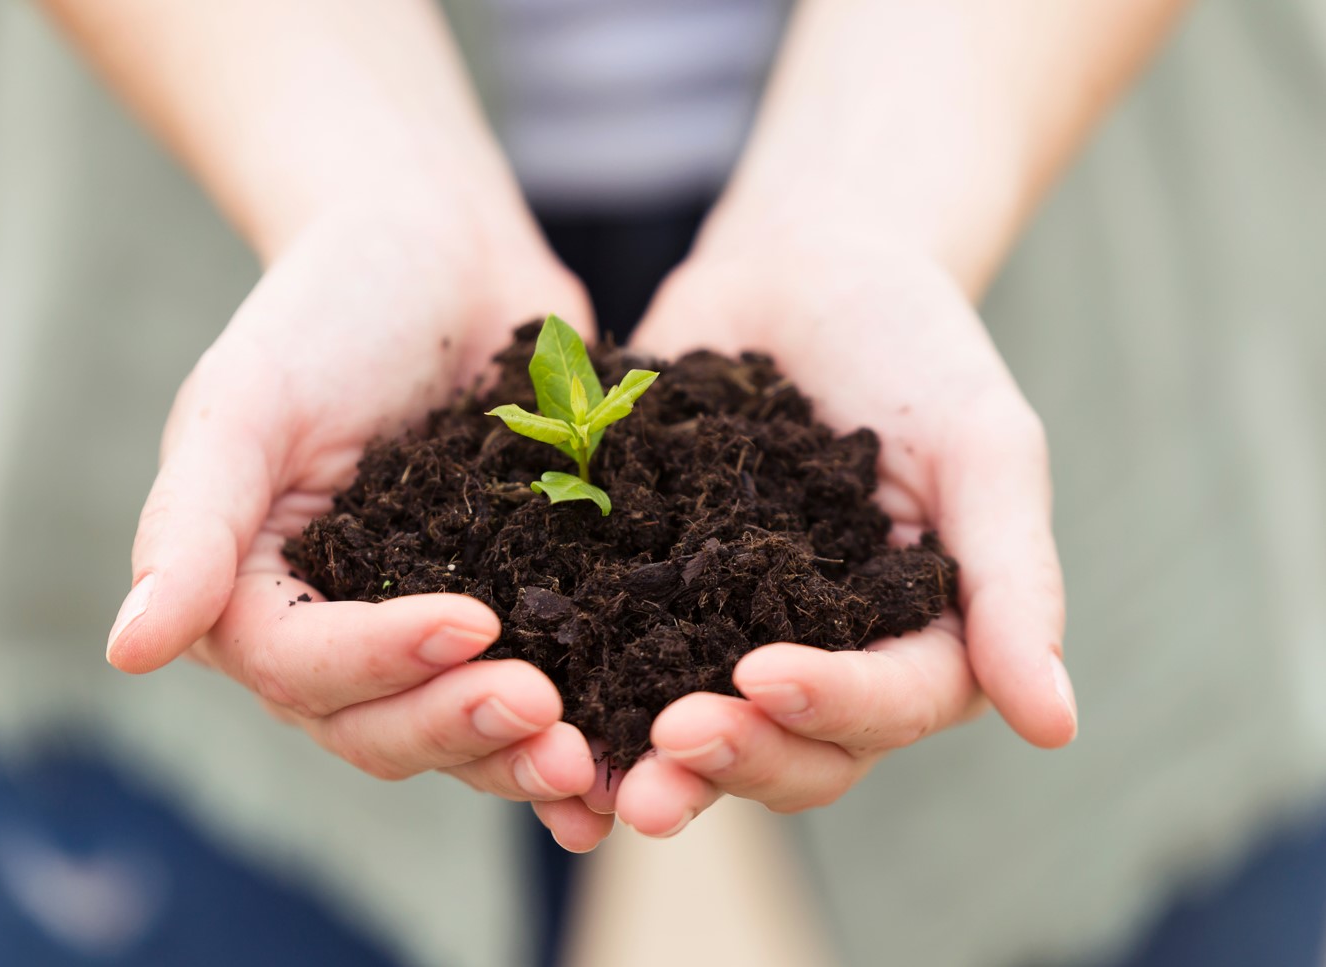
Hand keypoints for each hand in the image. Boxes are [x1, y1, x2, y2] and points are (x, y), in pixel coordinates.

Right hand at [104, 197, 604, 811]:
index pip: (302, 665)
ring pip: (461, 730)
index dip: (381, 662)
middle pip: (382, 726)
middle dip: (460, 725)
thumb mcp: (248, 402)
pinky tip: (630, 754)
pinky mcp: (517, 610)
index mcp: (255, 595)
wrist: (439, 250)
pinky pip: (546, 687)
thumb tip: (129, 651)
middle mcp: (338, 633)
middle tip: (547, 715)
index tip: (472, 621)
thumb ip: (191, 524)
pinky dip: (582, 727)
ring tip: (592, 761)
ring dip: (520, 755)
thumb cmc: (328, 308)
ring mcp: (429, 628)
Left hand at [543, 237, 1074, 843]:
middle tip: (669, 748)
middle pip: (792, 748)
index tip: (765, 677)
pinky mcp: (648, 596)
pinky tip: (529, 698)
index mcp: (920, 640)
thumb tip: (1056, 727)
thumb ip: (1013, 578)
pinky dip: (579, 692)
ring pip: (700, 729)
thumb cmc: (913, 347)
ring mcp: (729, 634)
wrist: (805, 269)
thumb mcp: (984, 446)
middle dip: (734, 757)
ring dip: (651, 760)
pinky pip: (614, 658)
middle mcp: (826, 659)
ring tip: (592, 773)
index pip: (890, 704)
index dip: (832, 706)